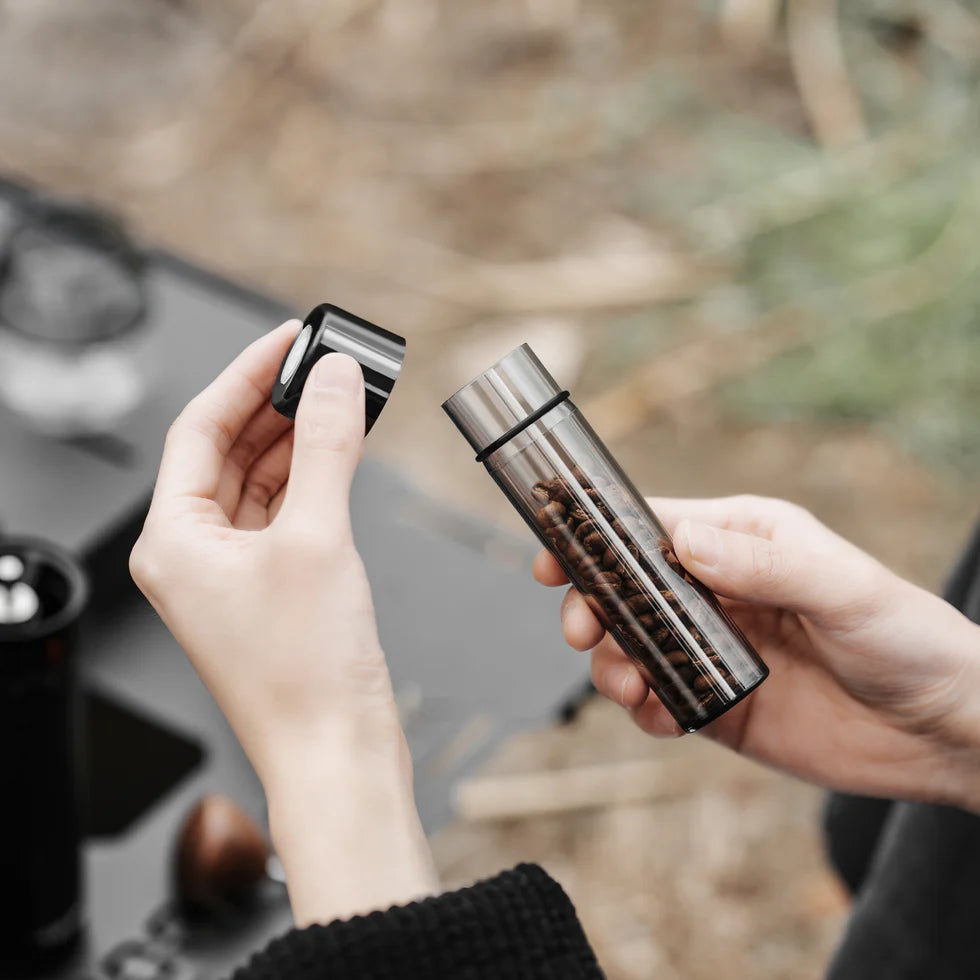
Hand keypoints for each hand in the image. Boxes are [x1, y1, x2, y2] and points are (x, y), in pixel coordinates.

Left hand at [130, 322, 436, 923]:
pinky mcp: (274, 586)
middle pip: (228, 449)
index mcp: (173, 541)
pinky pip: (287, 511)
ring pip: (260, 480)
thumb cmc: (304, 676)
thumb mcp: (318, 538)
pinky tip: (341, 450)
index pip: (200, 427)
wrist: (336, 753)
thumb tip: (335, 382)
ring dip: (299, 437)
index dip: (246, 374)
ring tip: (340, 397)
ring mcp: (234, 572)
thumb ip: (327, 448)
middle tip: (323, 364)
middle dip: (276, 403)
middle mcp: (195, 554)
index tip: (288, 338)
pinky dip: (314, 477)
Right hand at [535, 495, 979, 811]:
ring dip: (612, 663)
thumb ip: (763, 566)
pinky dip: (642, 709)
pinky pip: (658, 700)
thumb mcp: (842, 588)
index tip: (554, 555)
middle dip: (592, 607)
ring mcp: (712, 649)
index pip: (651, 527)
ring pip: (631, 646)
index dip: (596, 538)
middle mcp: (718, 591)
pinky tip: (661, 716)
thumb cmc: (909, 638)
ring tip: (629, 685)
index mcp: (741, 542)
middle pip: (625, 589)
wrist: (946, 732)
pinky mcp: (718, 703)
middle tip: (584, 630)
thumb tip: (685, 543)